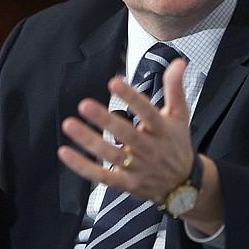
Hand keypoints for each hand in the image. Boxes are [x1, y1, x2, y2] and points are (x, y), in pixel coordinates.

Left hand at [57, 58, 224, 233]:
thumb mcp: (180, 116)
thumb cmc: (176, 144)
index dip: (131, 97)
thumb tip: (177, 62)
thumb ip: (175, 88)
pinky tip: (65, 152)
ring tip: (69, 124)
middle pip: (127, 135)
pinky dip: (83, 167)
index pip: (147, 112)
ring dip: (89, 141)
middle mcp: (150, 150)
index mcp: (163, 130)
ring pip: (111, 155)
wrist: (182, 185)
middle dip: (105, 120)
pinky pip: (102, 176)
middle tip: (84, 105)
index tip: (114, 81)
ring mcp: (138, 169)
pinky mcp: (126, 183)